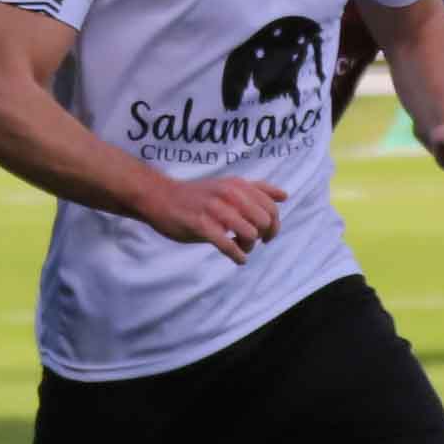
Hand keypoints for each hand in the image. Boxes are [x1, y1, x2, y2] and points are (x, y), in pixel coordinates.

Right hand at [140, 172, 284, 259]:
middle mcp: (229, 194)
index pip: (271, 207)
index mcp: (237, 185)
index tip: (267, 235)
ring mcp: (214, 210)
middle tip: (252, 241)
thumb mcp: (227, 185)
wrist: (158, 197)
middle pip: (264, 220)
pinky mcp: (201, 225)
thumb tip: (284, 196)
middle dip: (263, 236)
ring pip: (249, 233)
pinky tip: (238, 259)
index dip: (274, 225)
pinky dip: (238, 255)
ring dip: (249, 246)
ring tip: (242, 248)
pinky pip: (229, 245)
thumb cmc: (195, 195)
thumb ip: (255, 190)